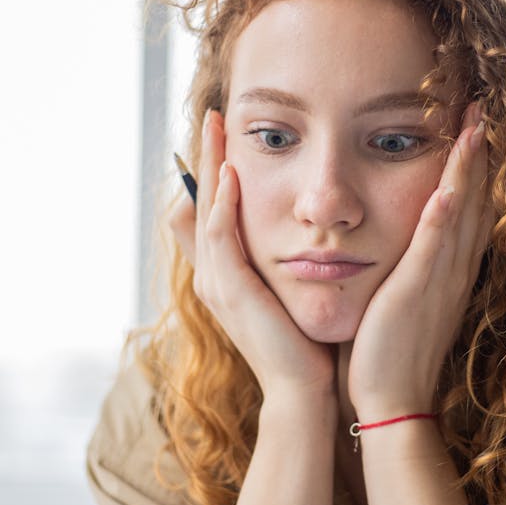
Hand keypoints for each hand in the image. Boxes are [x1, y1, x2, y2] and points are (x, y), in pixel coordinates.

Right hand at [169, 111, 335, 398]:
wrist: (304, 391)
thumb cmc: (305, 344)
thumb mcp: (291, 292)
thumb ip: (288, 262)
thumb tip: (306, 233)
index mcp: (226, 273)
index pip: (212, 208)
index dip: (213, 169)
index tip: (226, 131)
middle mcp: (213, 274)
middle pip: (199, 200)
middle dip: (205, 156)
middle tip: (213, 114)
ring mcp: (217, 283)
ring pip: (205, 211)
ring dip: (209, 167)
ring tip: (216, 128)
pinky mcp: (231, 292)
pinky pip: (219, 238)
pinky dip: (223, 205)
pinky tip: (231, 176)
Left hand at [347, 102, 493, 417]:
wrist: (392, 402)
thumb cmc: (390, 355)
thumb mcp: (403, 301)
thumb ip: (406, 269)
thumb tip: (395, 241)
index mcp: (448, 271)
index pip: (468, 209)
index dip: (474, 167)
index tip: (474, 127)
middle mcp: (453, 270)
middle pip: (475, 200)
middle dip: (479, 153)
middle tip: (483, 106)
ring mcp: (439, 280)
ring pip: (461, 213)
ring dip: (469, 168)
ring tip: (475, 123)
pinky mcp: (416, 294)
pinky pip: (434, 248)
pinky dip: (444, 217)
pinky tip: (449, 186)